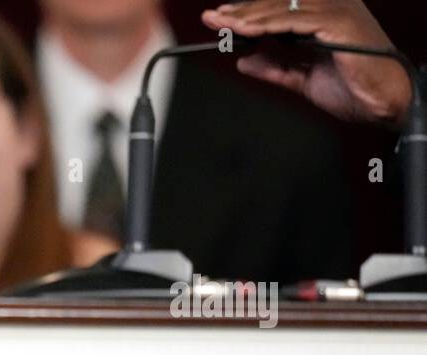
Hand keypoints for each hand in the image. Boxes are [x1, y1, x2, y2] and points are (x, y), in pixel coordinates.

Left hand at [202, 1, 412, 126]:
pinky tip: (248, 31)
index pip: (278, 8)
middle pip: (277, 3)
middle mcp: (331, 7)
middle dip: (242, 11)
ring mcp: (337, 12)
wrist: (383, 104)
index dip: (248, 13)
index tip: (220, 20)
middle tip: (212, 18)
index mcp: (323, 16)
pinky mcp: (340, 23)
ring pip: (284, 8)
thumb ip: (275, 68)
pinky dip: (269, 25)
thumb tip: (245, 61)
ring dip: (250, 16)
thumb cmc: (354, 89)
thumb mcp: (303, 78)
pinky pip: (297, 21)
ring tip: (223, 24)